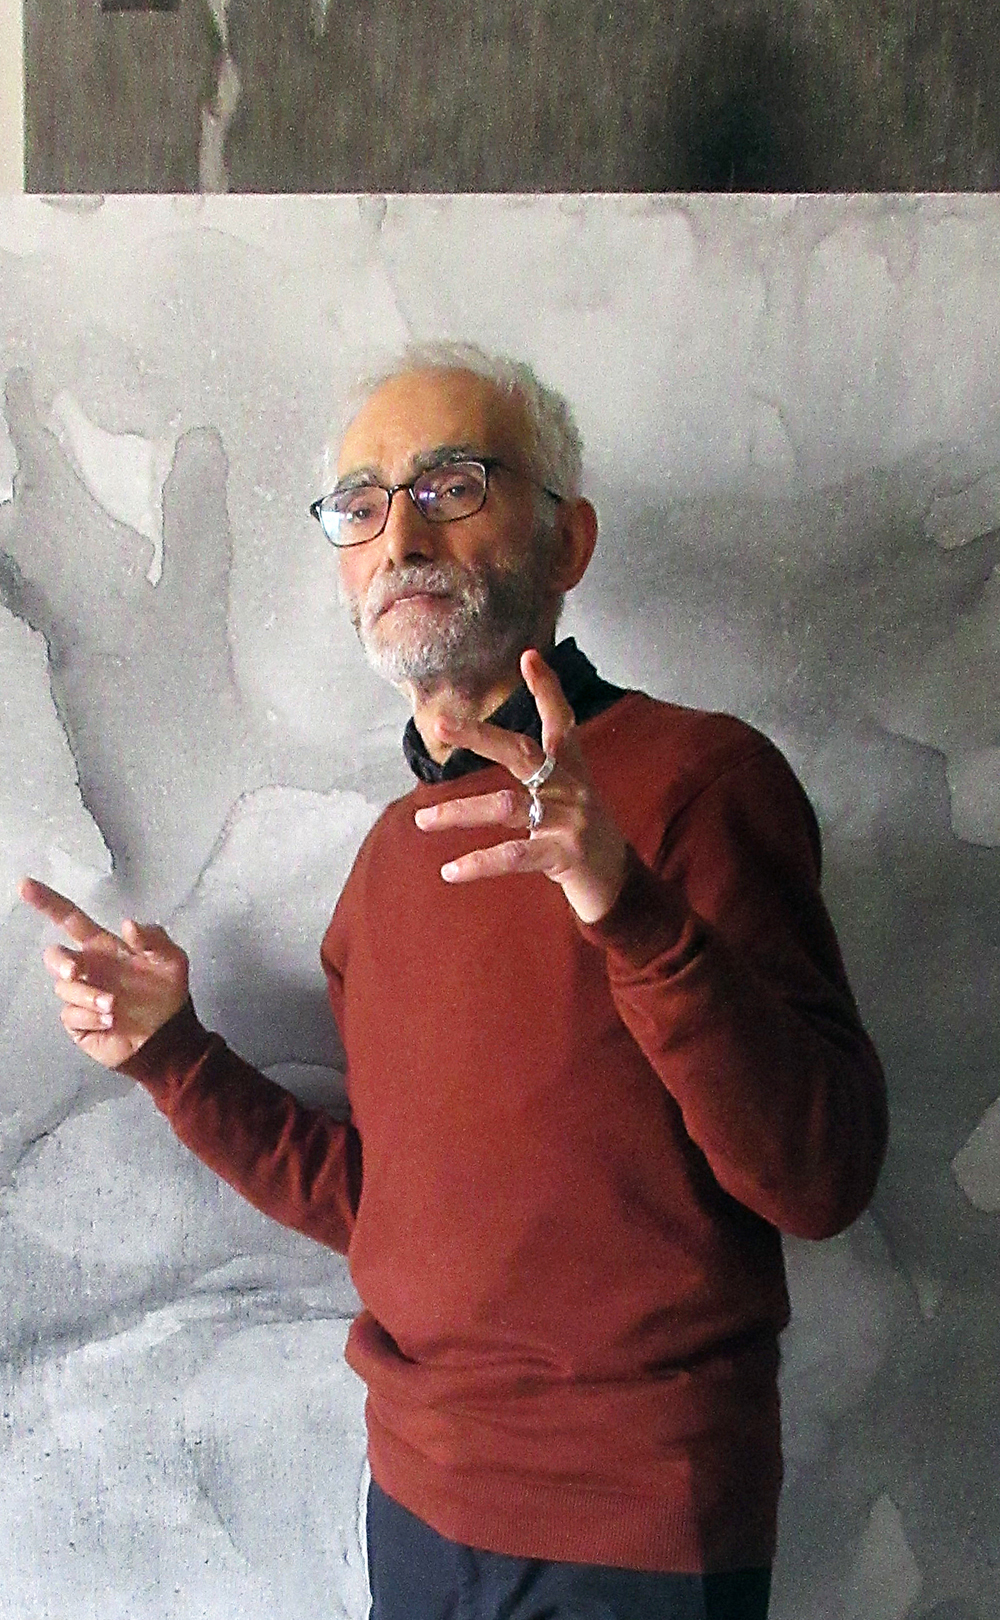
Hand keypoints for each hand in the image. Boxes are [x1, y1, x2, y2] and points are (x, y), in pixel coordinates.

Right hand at [18, 877, 189, 1068]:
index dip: (48, 902)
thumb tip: (127, 924)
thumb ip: (153, 938)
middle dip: (60, 962)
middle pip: (55, 956)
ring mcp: (81, 996)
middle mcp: (88, 969)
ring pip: (65, 989)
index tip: (25, 886)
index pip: (70, 919)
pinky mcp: (80, 1022)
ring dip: (89, 996)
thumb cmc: (169, 993)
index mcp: (104, 948)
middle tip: (76, 972)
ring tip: (115, 1006)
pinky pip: (72, 1015)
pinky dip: (91, 1018)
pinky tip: (111, 1021)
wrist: (169, 1036)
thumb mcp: (171, 959)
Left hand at [413, 649, 628, 924]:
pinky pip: (512, 855)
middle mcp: (571, 788)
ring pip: (504, 807)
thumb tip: (504, 746)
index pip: (561, 721)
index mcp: (572, 770)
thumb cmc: (584, 835)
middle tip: (440, 725)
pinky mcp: (563, 855)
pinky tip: (450, 870)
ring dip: (458, 813)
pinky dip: (478, 864)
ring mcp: (568, 821)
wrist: (620, 883)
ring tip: (422, 819)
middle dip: (479, 737)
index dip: (547, 689)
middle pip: (522, 753)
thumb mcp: (570, 796)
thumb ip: (545, 771)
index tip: (529, 657)